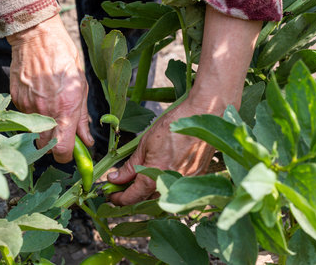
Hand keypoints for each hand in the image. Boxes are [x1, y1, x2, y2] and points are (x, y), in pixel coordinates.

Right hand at [7, 14, 93, 162]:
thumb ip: (82, 118)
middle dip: (54, 146)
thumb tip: (87, 140)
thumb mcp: (81, 87)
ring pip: (34, 133)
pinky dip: (33, 115)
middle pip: (45, 148)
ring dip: (43, 130)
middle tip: (62, 134)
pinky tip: (40, 98)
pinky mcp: (15, 100)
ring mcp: (26, 107)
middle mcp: (44, 113)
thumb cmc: (64, 58)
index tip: (72, 151)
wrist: (37, 36)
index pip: (61, 151)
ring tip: (51, 111)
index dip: (67, 156)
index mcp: (65, 110)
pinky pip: (25, 117)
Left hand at [106, 6, 261, 205]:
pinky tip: (159, 172)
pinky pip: (175, 187)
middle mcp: (170, 184)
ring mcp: (185, 182)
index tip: (109, 194)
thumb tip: (115, 178)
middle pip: (146, 199)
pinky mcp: (196, 177)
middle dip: (131, 194)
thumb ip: (130, 165)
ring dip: (147, 191)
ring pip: (161, 195)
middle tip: (120, 184)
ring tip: (138, 178)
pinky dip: (163, 184)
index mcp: (154, 176)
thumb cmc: (174, 125)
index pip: (132, 197)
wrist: (205, 115)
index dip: (118, 198)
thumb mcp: (145, 143)